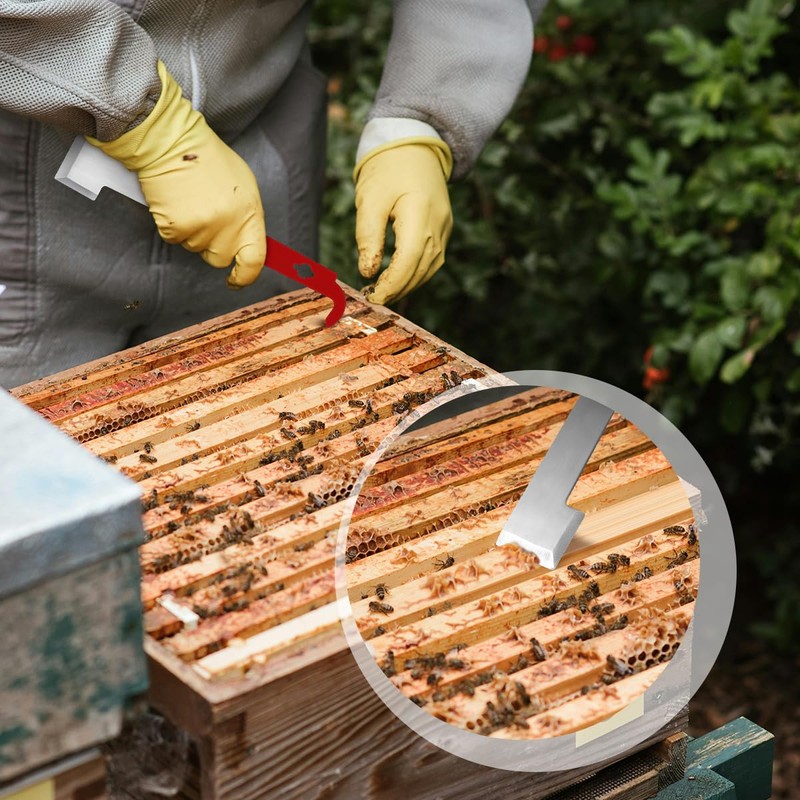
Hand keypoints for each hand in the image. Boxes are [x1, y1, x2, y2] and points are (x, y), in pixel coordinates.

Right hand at [88, 61, 264, 287]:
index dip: (246, 276)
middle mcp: (228, 225)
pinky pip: (174, 240)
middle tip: (206, 216)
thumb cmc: (207, 159)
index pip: (255, 259)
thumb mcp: (243, 186)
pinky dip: (173, 226)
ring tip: (191, 201)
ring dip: (192, 232)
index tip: (237, 280)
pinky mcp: (176, 227)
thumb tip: (247, 243)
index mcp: (249, 214)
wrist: (172, 141)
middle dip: (212, 245)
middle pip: (220, 258)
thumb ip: (247, 218)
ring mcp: (202, 227)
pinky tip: (176, 203)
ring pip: (195, 248)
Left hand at [354, 139, 452, 303]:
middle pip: (421, 269)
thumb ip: (368, 236)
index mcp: (420, 213)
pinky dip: (417, 273)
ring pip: (430, 268)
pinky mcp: (444, 229)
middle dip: (398, 288)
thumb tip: (367, 271)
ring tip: (384, 292)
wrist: (415, 146)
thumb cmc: (387, 169)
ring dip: (408, 284)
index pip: (409, 260)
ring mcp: (445, 228)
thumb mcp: (370, 199)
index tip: (373, 296)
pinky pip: (433, 259)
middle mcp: (439, 224)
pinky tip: (399, 278)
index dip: (392, 283)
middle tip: (373, 298)